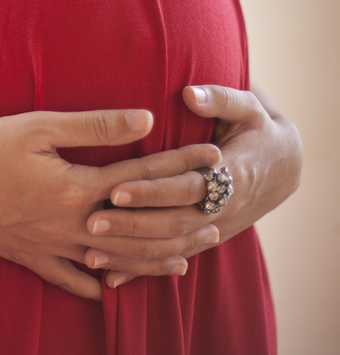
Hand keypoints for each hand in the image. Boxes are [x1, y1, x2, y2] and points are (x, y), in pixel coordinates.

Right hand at [0, 109, 221, 300]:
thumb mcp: (36, 126)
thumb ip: (94, 126)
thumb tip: (145, 120)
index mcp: (77, 188)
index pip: (143, 176)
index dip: (180, 165)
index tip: (212, 157)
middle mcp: (71, 224)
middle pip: (140, 228)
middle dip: (182, 221)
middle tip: (217, 216)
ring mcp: (50, 245)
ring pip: (114, 259)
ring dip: (154, 258)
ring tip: (186, 259)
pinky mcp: (27, 256)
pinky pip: (69, 279)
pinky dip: (95, 285)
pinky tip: (110, 289)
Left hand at [84, 85, 301, 288]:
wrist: (283, 168)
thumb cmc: (256, 130)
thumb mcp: (248, 109)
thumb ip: (220, 99)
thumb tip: (190, 93)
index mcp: (230, 175)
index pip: (185, 187)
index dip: (151, 191)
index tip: (115, 189)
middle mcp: (221, 209)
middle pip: (172, 223)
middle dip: (131, 225)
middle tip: (92, 222)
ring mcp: (212, 229)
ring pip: (169, 249)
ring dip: (131, 254)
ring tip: (91, 253)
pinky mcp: (202, 240)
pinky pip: (170, 259)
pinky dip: (141, 271)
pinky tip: (110, 280)